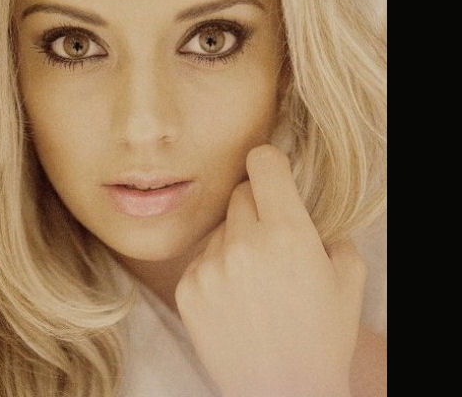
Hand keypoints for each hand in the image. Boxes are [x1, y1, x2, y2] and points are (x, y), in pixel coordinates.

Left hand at [175, 145, 366, 396]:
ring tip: (254, 279)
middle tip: (271, 237)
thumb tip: (304, 212)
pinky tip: (234, 297)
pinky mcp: (187, 288)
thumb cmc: (322, 339)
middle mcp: (244, 243)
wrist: (283, 393)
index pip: (263, 162)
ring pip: (221, 227)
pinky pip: (201, 257)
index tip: (272, 171)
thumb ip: (330, 233)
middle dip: (257, 205)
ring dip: (235, 239)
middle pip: (240, 192)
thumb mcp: (348, 281)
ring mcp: (210, 266)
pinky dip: (216, 268)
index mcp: (287, 233)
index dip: (269, 163)